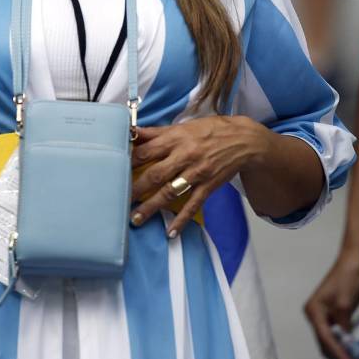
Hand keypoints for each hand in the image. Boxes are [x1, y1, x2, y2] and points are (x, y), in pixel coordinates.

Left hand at [129, 116, 263, 235]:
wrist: (244, 140)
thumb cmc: (210, 130)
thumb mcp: (183, 126)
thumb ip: (156, 132)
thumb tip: (133, 131)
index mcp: (176, 138)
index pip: (147, 150)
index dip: (130, 160)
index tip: (115, 169)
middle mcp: (185, 156)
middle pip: (156, 173)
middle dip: (137, 188)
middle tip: (118, 199)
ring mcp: (197, 173)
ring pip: (171, 191)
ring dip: (152, 206)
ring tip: (136, 219)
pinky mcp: (209, 186)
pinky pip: (193, 205)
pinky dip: (182, 219)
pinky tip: (171, 232)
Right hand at [304, 249, 358, 358]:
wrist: (355, 260)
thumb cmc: (348, 279)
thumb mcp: (346, 305)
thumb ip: (343, 326)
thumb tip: (346, 342)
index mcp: (314, 310)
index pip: (325, 338)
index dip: (338, 353)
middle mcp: (314, 312)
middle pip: (324, 341)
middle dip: (337, 354)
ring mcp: (323, 312)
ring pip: (330, 338)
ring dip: (341, 349)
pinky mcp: (333, 311)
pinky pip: (336, 331)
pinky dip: (344, 341)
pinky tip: (353, 348)